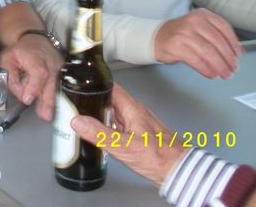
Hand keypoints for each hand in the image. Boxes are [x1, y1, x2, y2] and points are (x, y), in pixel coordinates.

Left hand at [0, 33, 61, 120]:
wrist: (35, 40)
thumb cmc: (20, 51)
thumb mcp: (7, 58)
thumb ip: (11, 75)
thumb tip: (19, 92)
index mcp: (35, 56)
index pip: (38, 72)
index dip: (34, 86)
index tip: (27, 99)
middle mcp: (50, 62)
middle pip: (51, 82)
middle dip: (47, 100)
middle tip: (44, 115)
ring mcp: (58, 67)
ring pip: (56, 86)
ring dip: (51, 102)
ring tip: (47, 115)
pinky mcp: (61, 72)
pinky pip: (58, 87)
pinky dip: (54, 98)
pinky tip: (50, 109)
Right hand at [71, 83, 185, 185]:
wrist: (179, 172)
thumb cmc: (159, 157)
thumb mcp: (124, 146)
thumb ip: (99, 134)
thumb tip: (78, 121)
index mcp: (132, 109)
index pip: (111, 87)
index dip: (95, 83)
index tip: (80, 85)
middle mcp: (135, 113)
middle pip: (110, 100)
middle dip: (93, 102)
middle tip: (76, 107)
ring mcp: (138, 124)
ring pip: (114, 114)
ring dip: (100, 116)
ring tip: (83, 122)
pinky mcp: (139, 136)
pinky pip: (119, 126)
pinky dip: (108, 128)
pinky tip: (102, 137)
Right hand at [154, 8, 242, 78]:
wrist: (155, 37)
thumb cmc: (180, 34)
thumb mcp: (198, 27)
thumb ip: (215, 35)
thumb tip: (236, 52)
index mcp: (201, 15)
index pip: (223, 27)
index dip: (233, 43)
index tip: (238, 55)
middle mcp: (193, 21)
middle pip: (217, 42)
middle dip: (228, 59)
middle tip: (233, 69)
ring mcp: (183, 33)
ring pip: (209, 53)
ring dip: (220, 66)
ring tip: (225, 74)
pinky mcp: (176, 46)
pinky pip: (197, 60)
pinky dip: (207, 70)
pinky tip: (212, 74)